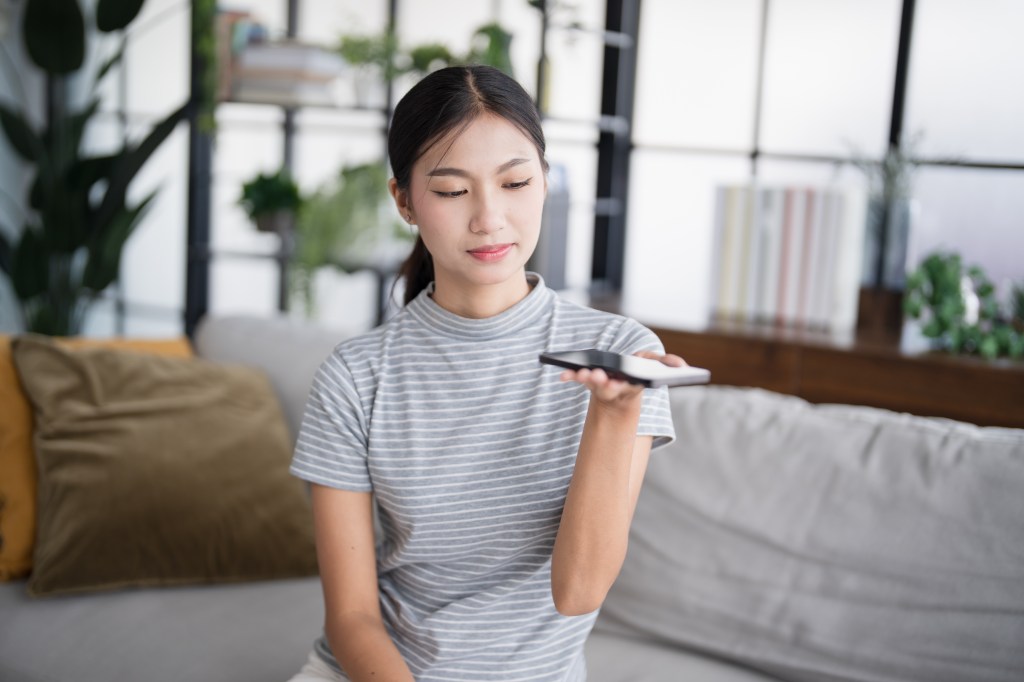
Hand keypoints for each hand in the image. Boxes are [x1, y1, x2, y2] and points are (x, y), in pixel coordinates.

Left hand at [559, 351, 686, 407]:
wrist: (622, 387)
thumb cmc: (641, 373)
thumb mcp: (656, 367)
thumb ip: (668, 364)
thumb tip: (682, 366)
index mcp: (630, 385)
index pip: (626, 386)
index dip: (619, 385)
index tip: (614, 382)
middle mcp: (614, 387)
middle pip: (606, 386)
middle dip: (601, 381)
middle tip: (595, 375)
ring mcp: (600, 384)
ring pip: (591, 382)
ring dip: (585, 378)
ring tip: (580, 372)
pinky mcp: (589, 378)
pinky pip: (577, 376)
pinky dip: (570, 375)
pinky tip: (562, 375)